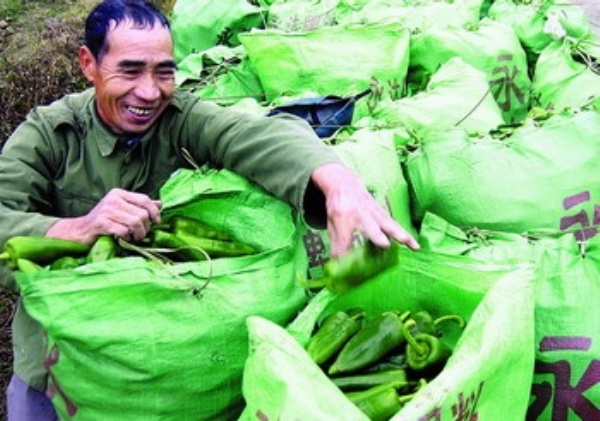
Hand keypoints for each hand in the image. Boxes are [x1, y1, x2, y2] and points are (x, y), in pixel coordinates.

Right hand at [46, 188, 161, 243]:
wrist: (80, 230)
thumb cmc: (104, 221)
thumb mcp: (123, 210)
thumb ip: (140, 206)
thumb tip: (160, 204)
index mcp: (119, 193)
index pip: (144, 199)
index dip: (154, 211)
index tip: (157, 222)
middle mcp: (113, 199)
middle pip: (141, 213)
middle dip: (146, 227)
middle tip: (141, 234)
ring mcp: (106, 210)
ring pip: (135, 222)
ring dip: (138, 234)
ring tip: (135, 238)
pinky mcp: (100, 222)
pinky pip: (123, 230)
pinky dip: (127, 237)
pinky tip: (124, 238)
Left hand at [311, 163, 419, 256]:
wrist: (345, 185)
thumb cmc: (337, 208)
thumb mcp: (331, 225)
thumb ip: (336, 245)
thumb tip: (340, 268)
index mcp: (341, 216)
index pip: (342, 237)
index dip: (344, 251)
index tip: (345, 266)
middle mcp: (359, 213)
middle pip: (369, 226)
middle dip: (377, 235)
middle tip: (385, 245)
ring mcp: (373, 212)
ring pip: (388, 224)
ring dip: (399, 234)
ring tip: (411, 245)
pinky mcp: (382, 213)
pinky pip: (395, 225)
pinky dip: (406, 235)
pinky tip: (415, 246)